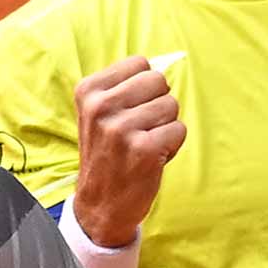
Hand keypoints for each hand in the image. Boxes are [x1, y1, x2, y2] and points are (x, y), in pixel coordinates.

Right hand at [73, 56, 185, 246]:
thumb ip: (126, 86)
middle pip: (158, 81)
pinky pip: (179, 130)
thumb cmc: (108, 154)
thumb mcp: (100, 114)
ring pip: (171, 106)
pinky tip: (152, 158)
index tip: (127, 112)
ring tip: (144, 145)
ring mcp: (121, 129)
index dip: (144, 88)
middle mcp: (101, 107)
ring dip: (165, 126)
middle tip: (140, 130)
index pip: (140, 63)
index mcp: (88, 91)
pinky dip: (172, 145)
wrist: (100, 205)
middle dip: (158, 104)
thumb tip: (168, 61)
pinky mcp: (144, 150)